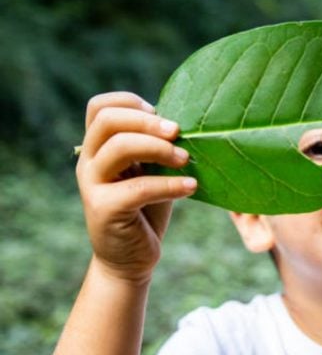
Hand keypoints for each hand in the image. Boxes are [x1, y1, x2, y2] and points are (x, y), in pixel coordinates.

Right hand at [75, 92, 196, 283]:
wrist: (131, 259)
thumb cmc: (146, 210)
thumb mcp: (151, 172)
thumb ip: (156, 148)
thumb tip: (185, 124)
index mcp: (99, 148)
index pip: (100, 107)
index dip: (130, 102)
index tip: (161, 113)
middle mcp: (89, 162)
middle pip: (108, 120)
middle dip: (148, 122)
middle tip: (178, 132)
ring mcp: (92, 185)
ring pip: (119, 147)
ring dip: (159, 149)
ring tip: (186, 159)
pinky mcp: (103, 209)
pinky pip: (139, 187)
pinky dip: (170, 185)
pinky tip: (191, 187)